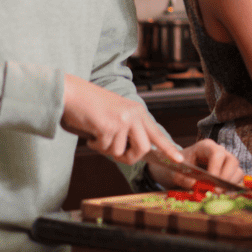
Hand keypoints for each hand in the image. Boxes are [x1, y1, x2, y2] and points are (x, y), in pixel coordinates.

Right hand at [61, 74, 182, 164]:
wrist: (72, 93)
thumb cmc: (91, 105)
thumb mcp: (118, 114)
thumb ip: (129, 130)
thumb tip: (135, 153)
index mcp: (139, 112)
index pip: (157, 134)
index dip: (168, 148)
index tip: (179, 159)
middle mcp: (134, 115)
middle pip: (142, 149)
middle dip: (129, 158)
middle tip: (115, 154)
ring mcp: (122, 120)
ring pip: (120, 151)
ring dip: (106, 149)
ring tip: (98, 135)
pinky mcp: (108, 126)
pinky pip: (104, 147)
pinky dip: (94, 145)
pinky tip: (90, 132)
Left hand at [147, 139, 243, 190]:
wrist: (178, 169)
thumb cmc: (177, 167)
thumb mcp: (174, 172)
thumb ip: (182, 178)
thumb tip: (194, 184)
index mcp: (206, 147)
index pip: (217, 154)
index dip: (216, 169)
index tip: (210, 184)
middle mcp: (220, 152)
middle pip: (232, 161)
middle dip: (226, 178)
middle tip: (215, 192)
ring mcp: (226, 162)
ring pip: (238, 171)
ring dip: (229, 184)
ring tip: (217, 194)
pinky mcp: (229, 172)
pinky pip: (237, 179)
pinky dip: (231, 188)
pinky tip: (221, 194)